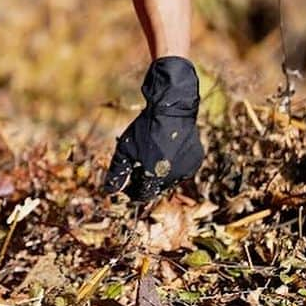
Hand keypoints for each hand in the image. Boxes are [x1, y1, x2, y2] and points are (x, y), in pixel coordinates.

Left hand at [103, 56, 203, 201]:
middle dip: (146, 181)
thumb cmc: (145, 128)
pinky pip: (182, 170)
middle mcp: (174, 177)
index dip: (133, 190)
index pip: (143, 195)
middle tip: (139, 164)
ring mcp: (187, 169)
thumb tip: (110, 191)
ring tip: (152, 154)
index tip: (129, 179)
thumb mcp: (125, 150)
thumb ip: (117, 172)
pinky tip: (166, 150)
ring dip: (160, 174)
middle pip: (156, 188)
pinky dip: (173, 165)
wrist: (171, 110)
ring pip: (170, 180)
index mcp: (155, 176)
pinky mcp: (196, 161)